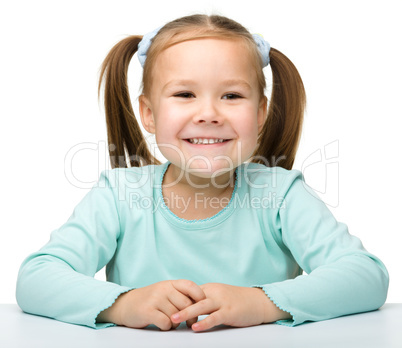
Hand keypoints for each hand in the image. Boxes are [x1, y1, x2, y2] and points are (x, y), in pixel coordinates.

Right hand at [97, 279, 205, 330]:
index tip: (202, 306)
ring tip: (170, 322)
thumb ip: (181, 296)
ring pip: (176, 316)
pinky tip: (161, 325)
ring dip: (176, 323)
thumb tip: (201, 307)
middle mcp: (163, 288)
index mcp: (170, 283)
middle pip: (186, 304)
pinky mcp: (147, 311)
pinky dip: (166, 327)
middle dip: (189, 316)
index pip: (191, 286)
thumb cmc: (151, 300)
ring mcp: (155, 299)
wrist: (126, 304)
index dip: (200, 296)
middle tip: (187, 322)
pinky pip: (165, 323)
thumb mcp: (166, 292)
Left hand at [170, 283, 290, 331]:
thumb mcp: (221, 297)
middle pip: (193, 298)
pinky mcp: (230, 311)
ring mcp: (222, 301)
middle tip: (165, 312)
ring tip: (175, 319)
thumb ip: (207, 301)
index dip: (179, 301)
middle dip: (178, 305)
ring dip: (187, 313)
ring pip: (201, 306)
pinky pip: (215, 317)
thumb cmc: (239, 301)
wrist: (259, 302)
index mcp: (211, 289)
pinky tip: (195, 328)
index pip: (191, 293)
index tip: (166, 307)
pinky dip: (204, 322)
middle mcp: (215, 292)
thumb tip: (191, 310)